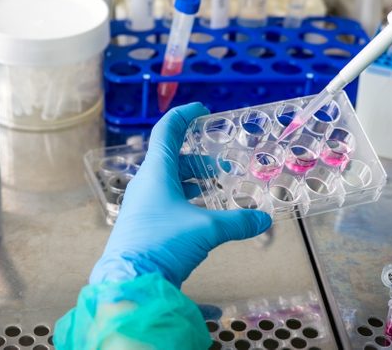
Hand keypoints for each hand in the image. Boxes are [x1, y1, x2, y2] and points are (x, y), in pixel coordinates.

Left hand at [90, 103, 271, 287]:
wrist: (129, 282)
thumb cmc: (163, 243)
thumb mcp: (206, 229)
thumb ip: (237, 222)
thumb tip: (262, 219)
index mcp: (155, 172)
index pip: (167, 131)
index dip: (184, 116)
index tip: (202, 110)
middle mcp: (145, 185)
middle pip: (171, 160)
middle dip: (197, 159)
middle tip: (221, 167)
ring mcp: (141, 206)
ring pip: (168, 183)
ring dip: (191, 182)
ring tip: (215, 190)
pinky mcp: (142, 226)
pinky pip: (165, 202)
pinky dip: (185, 201)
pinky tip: (202, 217)